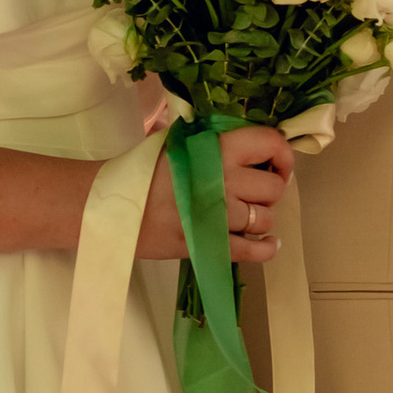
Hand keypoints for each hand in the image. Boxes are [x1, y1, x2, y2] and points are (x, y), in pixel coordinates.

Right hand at [138, 123, 293, 266]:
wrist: (110, 207)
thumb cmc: (140, 171)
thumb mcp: (176, 142)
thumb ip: (210, 141)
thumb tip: (244, 142)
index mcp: (216, 148)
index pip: (271, 143)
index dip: (282, 154)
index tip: (275, 163)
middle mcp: (224, 180)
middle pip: (274, 188)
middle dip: (269, 191)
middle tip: (255, 192)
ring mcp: (219, 216)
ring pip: (265, 220)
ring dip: (261, 219)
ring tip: (248, 217)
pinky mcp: (211, 246)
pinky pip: (253, 251)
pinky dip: (266, 249)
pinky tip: (268, 244)